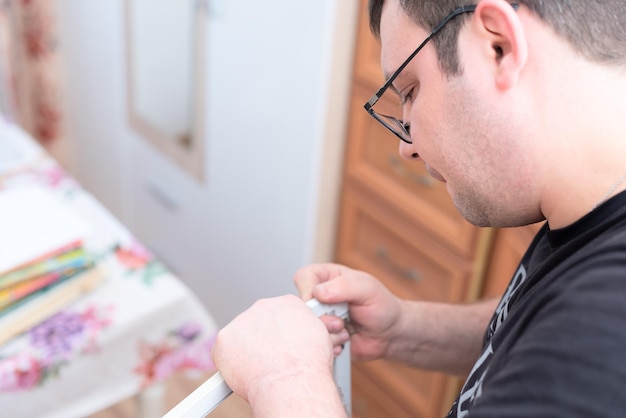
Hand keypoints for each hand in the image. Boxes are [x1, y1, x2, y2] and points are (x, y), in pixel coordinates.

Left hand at [212, 295, 335, 405]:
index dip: (280, 332)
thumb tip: (300, 336)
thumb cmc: (308, 365)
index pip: (279, 313)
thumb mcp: (319, 337)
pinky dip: (231, 363)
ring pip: (240, 336)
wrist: (292, 382)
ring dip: (247, 350)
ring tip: (261, 368)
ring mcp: (242, 320)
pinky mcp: (224, 338)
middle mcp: (264, 306)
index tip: (282, 345)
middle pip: (258, 322)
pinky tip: (246, 372)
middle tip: (271, 359)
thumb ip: (303, 329)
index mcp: (288, 303)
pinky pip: (225, 351)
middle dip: (263, 340)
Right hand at [294, 263, 402, 361]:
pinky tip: (344, 341)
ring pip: (307, 327)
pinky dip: (330, 345)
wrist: (391, 334)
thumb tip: (319, 293)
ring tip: (345, 331)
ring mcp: (320, 318)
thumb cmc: (382, 306)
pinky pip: (315, 343)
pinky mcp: (323, 337)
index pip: (303, 277)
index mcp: (327, 278)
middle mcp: (320, 298)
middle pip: (301, 306)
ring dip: (328, 332)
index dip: (307, 289)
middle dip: (321, 317)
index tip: (320, 300)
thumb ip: (343, 286)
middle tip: (339, 321)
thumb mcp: (367, 289)